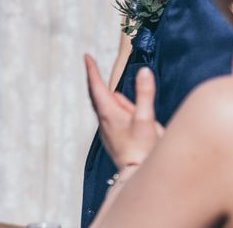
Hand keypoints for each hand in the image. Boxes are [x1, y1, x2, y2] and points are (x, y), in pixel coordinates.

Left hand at [85, 54, 162, 168]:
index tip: (86, 56)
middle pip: (96, 94)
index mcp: (108, 112)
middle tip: (90, 65)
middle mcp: (104, 120)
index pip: (96, 85)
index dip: (92, 70)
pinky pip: (110, 116)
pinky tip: (122, 110)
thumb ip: (145, 94)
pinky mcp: (113, 138)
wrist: (137, 176)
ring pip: (105, 106)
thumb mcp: (146, 119)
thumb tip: (143, 71)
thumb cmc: (142, 149)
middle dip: (94, 79)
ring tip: (110, 88)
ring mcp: (108, 130)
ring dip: (108, 95)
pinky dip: (114, 107)